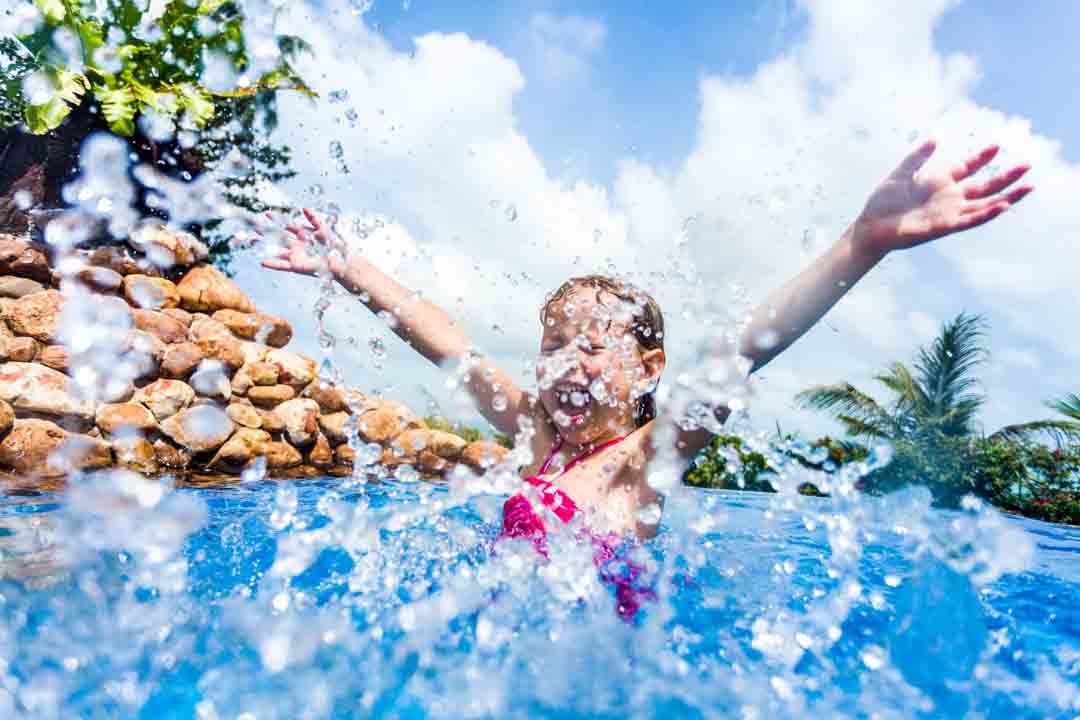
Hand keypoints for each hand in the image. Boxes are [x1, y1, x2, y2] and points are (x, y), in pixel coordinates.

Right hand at [260, 208, 346, 275]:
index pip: (286, 225)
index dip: (276, 219)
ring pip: (275, 250)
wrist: (339, 260)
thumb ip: (313, 218)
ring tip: (251, 241)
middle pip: (277, 237)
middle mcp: (296, 245)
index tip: (266, 213)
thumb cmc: (333, 244)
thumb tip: (304, 208)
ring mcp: (295, 256)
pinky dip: (273, 264)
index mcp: (302, 235)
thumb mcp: (323, 228)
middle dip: (265, 231)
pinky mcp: (296, 266)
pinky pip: (282, 265)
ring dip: (263, 246)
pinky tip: (262, 262)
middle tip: (253, 225)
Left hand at [853, 140, 1031, 257]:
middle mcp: (949, 196)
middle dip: (1006, 176)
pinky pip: (971, 220)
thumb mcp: (901, 173)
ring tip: (1029, 187)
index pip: (968, 167)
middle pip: (985, 186)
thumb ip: (918, 157)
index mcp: (940, 181)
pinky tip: (1003, 205)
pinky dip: (987, 213)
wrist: (872, 226)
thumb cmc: (883, 201)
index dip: (982, 157)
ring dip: (1007, 196)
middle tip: (1027, 165)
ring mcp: (950, 212)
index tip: (996, 145)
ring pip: (986, 204)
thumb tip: (934, 138)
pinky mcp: (946, 226)